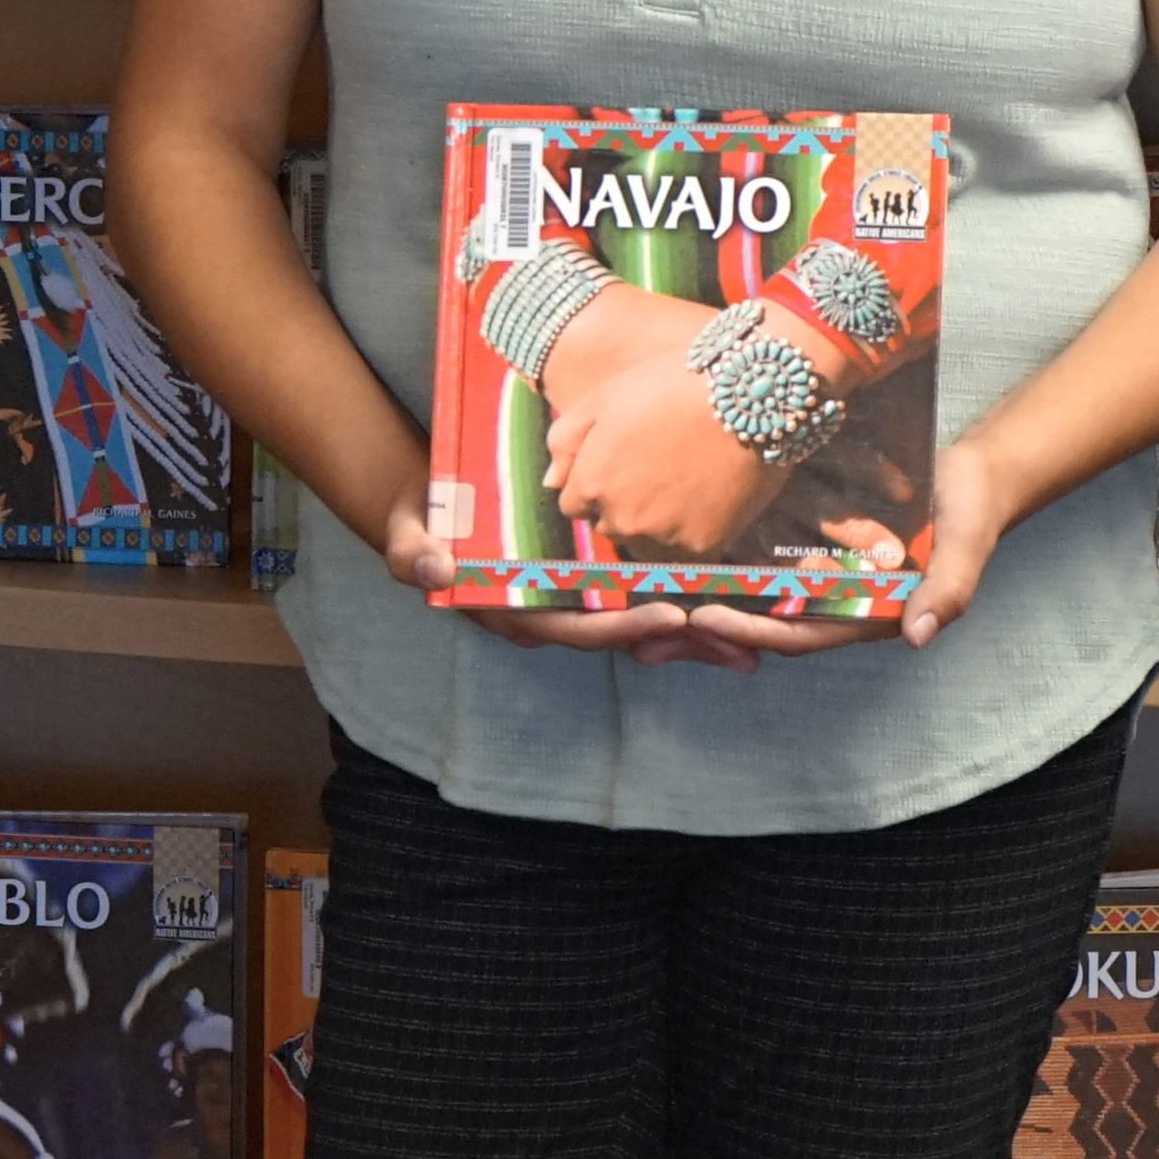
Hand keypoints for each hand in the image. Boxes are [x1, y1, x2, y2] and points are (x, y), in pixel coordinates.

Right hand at [385, 485, 777, 668]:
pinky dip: (677, 602)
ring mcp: (571, 602)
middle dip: (678, 643)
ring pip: (636, 625)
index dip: (622, 625)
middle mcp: (550, 614)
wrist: (427, 514)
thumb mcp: (408, 537)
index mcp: (515, 613)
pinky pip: (635, 599)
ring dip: (691, 636)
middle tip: (739, 644)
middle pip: (621, 635)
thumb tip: (438, 569)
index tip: (669, 615)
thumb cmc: (419, 526)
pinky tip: (724, 605)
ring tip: (750, 642)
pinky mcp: (586, 582)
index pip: (575, 625)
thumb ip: (417, 554)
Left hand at [536, 282, 788, 553]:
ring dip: (656, 523)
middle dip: (625, 502)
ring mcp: (663, 537)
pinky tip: (708, 498)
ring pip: (646, 543)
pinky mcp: (704, 547)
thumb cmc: (672, 382)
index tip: (629, 458)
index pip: (576, 503)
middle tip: (660, 466)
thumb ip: (565, 439)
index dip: (599, 479)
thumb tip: (550, 481)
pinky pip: (686, 553)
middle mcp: (619, 519)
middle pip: (610, 524)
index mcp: (590, 484)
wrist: (749, 391)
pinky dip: (692, 533)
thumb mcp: (605, 396)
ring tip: (684, 483)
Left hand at [676, 435, 996, 658]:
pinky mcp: (822, 547)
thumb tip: (917, 635)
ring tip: (656, 590)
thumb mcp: (966, 544)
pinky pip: (772, 560)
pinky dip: (737, 563)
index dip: (753, 629)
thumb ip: (947, 590)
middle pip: (772, 622)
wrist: (976, 474)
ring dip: (717, 598)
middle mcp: (846, 603)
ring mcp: (832, 577)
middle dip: (719, 624)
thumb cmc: (972, 509)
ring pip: (764, 596)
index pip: (803, 631)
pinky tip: (692, 550)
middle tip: (657, 612)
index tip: (704, 616)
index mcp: (874, 615)